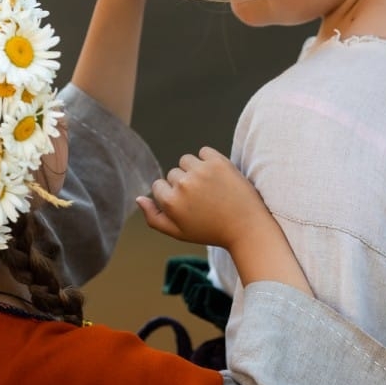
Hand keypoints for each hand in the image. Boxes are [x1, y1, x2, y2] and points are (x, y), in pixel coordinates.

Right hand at [137, 147, 271, 249]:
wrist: (247, 226)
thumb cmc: (211, 231)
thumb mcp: (179, 232)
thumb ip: (154, 217)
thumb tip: (138, 198)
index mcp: (170, 202)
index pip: (158, 186)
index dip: (172, 196)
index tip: (189, 206)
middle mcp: (182, 184)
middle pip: (173, 174)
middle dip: (184, 184)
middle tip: (203, 200)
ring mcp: (200, 171)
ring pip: (186, 160)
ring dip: (195, 170)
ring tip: (211, 187)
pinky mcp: (218, 161)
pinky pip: (204, 152)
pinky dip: (209, 160)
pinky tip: (218, 176)